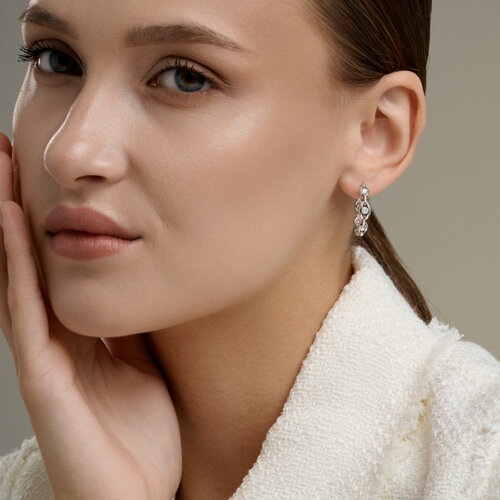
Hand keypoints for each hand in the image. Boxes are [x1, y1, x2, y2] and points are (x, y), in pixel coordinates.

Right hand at [0, 131, 181, 499]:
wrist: (139, 495)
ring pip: (15, 275)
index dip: (43, 219)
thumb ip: (135, 327)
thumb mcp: (145, 364)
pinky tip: (10, 221)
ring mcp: (44, 355)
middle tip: (2, 149)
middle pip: (26, 260)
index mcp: (81, 333)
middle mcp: (54, 337)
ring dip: (3, 220)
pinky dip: (15, 265)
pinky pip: (25, 311)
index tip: (38, 170)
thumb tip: (142, 282)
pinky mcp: (43, 378)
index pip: (54, 265)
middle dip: (12, 205)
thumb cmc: (142, 433)